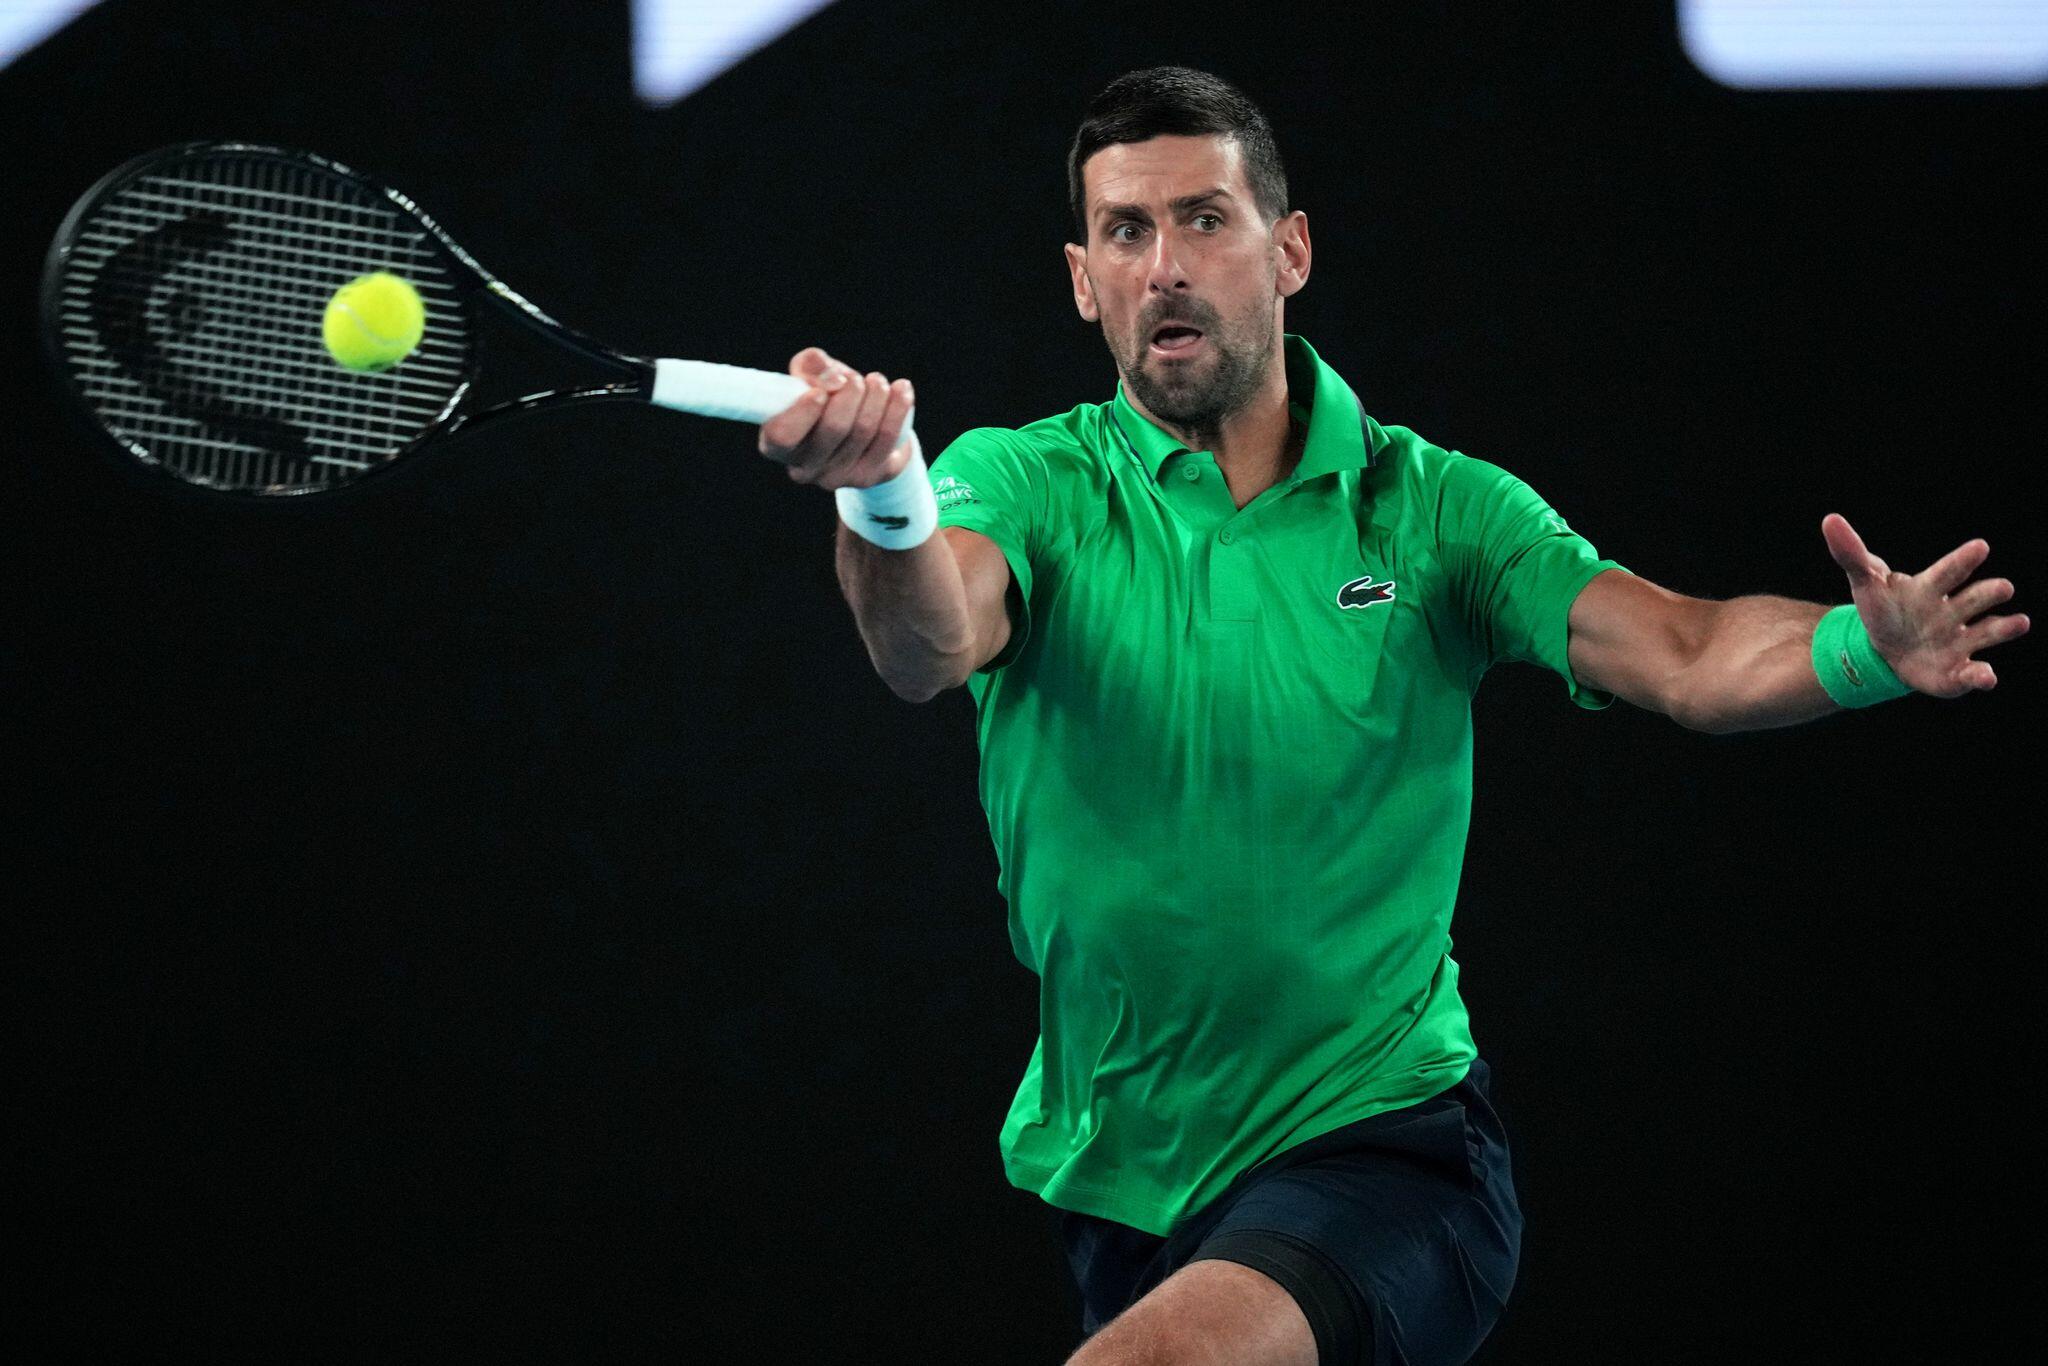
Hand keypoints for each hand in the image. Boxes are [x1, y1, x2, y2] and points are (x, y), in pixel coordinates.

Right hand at [757, 346, 915, 490]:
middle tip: (856, 380)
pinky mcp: (867, 478)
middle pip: (834, 428)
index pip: (782, 435)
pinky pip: (888, 438)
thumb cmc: (826, 397)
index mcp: (777, 445)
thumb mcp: (811, 376)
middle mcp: (803, 468)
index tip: (820, 392)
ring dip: (876, 395)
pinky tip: (901, 389)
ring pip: (864, 429)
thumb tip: (833, 380)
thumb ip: (811, 366)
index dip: (803, 412)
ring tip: (877, 382)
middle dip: (851, 392)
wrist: (857, 429)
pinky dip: (898, 407)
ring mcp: (836, 478)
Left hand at [1821, 512, 2028, 695]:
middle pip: (1976, 598)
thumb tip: (1830, 520)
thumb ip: (1851, 554)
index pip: (1948, 571)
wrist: (1881, 651)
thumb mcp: (1864, 582)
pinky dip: (1980, 676)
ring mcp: (1960, 640)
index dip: (1963, 560)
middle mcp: (1953, 611)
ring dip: (2004, 628)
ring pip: (1988, 632)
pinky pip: (1972, 674)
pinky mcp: (1957, 671)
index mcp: (1932, 587)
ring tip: (2020, 622)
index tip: (1980, 547)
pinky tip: (1986, 678)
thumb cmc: (1881, 609)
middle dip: (1990, 593)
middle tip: (2003, 587)